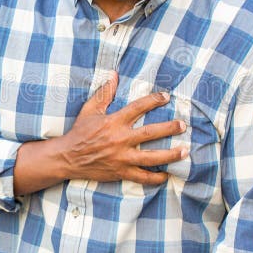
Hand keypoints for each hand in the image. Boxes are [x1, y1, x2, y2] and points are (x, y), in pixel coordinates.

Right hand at [57, 71, 186, 184]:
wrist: (67, 158)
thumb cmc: (79, 132)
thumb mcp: (89, 110)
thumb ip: (104, 93)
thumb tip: (114, 74)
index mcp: (114, 122)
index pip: (138, 107)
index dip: (153, 100)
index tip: (166, 97)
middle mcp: (120, 139)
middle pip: (151, 133)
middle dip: (170, 128)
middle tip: (183, 125)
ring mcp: (122, 157)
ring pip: (151, 157)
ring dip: (170, 154)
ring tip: (185, 151)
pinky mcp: (120, 172)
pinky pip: (142, 177)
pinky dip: (156, 178)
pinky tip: (167, 176)